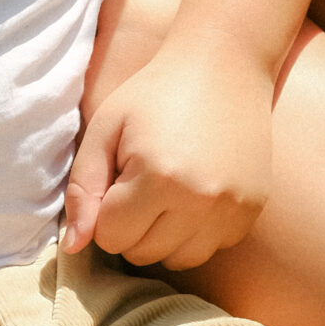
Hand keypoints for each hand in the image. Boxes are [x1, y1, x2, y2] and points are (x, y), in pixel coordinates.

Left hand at [62, 39, 272, 272]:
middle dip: (130, 225)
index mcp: (158, 177)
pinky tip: (193, 194)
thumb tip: (73, 246)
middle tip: (139, 182)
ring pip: (178, 259)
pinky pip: (210, 247)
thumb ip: (83, 188)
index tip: (116, 178)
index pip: (111, 237)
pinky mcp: (251, 210)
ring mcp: (231, 209)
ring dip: (162, 236)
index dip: (104, 211)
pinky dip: (195, 231)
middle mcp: (200, 201)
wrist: (224, 66)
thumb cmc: (154, 93)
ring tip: (163, 193)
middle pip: (143, 254)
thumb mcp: (105, 128)